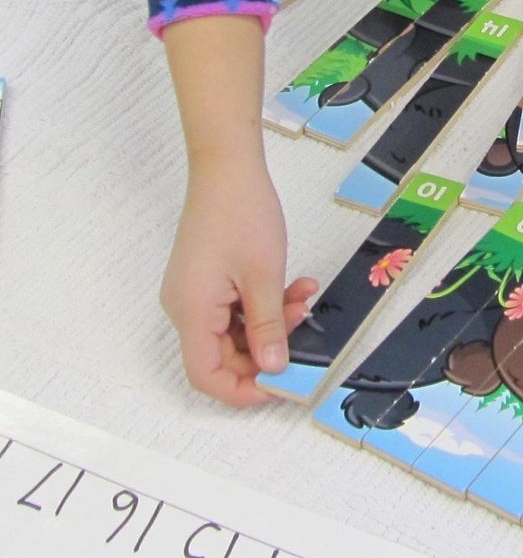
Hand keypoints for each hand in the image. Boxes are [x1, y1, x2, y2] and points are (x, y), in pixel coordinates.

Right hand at [160, 163, 317, 407]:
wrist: (227, 168)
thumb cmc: (240, 212)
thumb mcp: (264, 276)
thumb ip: (269, 327)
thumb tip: (273, 367)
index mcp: (190, 311)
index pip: (207, 374)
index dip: (242, 389)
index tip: (278, 387)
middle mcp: (186, 307)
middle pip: (223, 354)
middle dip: (267, 347)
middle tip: (302, 330)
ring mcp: (196, 293)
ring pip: (235, 329)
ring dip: (272, 321)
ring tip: (302, 298)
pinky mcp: (208, 280)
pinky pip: (236, 307)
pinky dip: (265, 303)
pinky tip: (294, 286)